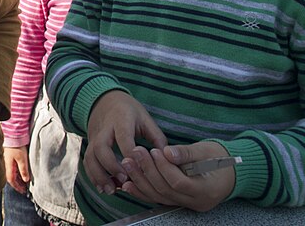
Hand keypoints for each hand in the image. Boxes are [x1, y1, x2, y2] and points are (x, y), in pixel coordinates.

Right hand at [4, 146, 30, 192]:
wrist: (13, 135)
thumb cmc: (16, 146)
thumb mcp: (22, 159)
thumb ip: (23, 170)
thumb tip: (25, 180)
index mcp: (9, 166)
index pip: (11, 180)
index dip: (17, 187)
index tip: (23, 191)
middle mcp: (7, 165)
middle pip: (11, 178)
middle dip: (18, 184)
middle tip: (24, 189)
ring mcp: (9, 161)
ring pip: (13, 173)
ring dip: (18, 179)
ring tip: (25, 182)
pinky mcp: (11, 158)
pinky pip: (14, 169)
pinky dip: (18, 173)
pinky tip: (22, 173)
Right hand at [85, 91, 166, 193]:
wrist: (104, 101)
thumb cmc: (129, 111)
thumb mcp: (145, 118)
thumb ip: (157, 138)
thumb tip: (168, 161)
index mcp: (121, 119)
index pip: (124, 138)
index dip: (130, 154)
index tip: (139, 168)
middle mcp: (104, 128)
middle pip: (101, 147)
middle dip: (111, 166)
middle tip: (124, 180)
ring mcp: (94, 137)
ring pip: (90, 156)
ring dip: (99, 175)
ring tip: (111, 190)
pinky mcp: (90, 144)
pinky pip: (87, 161)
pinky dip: (92, 175)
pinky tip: (102, 187)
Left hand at [119, 141, 233, 211]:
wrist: (228, 170)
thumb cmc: (219, 158)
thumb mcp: (206, 151)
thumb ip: (186, 153)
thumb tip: (167, 152)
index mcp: (206, 190)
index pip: (179, 183)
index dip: (164, 167)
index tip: (154, 151)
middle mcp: (196, 202)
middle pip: (166, 191)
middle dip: (148, 171)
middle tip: (135, 153)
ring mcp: (187, 204)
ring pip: (159, 197)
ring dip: (141, 180)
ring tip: (128, 163)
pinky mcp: (178, 201)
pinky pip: (158, 199)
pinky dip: (142, 191)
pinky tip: (129, 183)